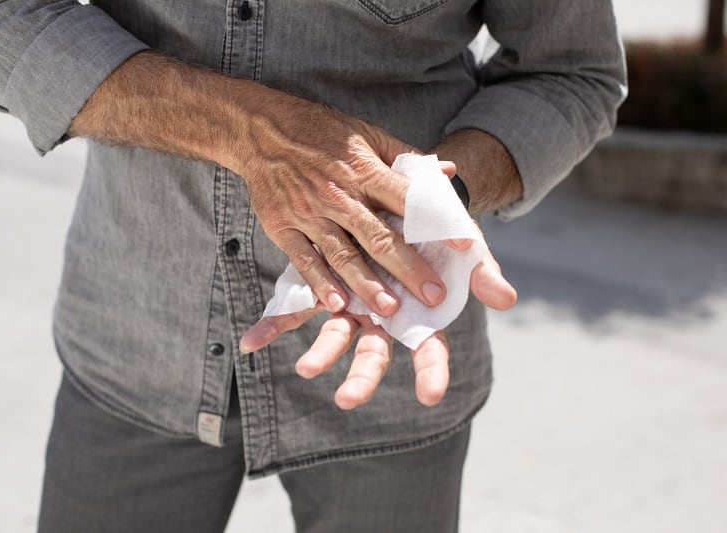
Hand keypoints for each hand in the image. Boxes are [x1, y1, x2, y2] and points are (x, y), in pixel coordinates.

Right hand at [69, 51, 452, 318]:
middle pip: (379, 237)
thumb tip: (448, 173)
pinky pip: (304, 260)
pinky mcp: (283, 227)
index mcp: (365, 169)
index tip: (465, 247)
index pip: (409, 199)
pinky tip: (337, 304)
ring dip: (367, 284)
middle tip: (434, 296)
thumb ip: (407, 158)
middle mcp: (339, 193)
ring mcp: (309, 213)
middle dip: (409, 268)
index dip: (437, 224)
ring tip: (390, 309)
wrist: (261, 129)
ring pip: (343, 255)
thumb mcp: (368, 134)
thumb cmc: (322, 132)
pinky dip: (320, 283)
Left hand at [240, 245, 515, 408]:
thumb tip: (508, 298)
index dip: (430, 370)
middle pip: (375, 352)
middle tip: (348, 398)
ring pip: (335, 335)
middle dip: (363, 377)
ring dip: (320, 353)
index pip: (429, 348)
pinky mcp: (324, 285)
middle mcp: (382, 315)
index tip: (430, 395)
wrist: (402, 201)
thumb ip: (481, 271)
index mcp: (417, 311)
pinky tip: (251, 342)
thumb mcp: (463, 247)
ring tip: (306, 369)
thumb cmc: (439, 233)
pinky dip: (273, 325)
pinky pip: (296, 309)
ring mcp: (352, 302)